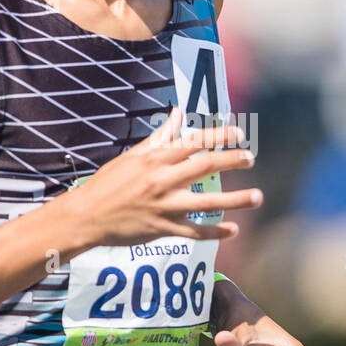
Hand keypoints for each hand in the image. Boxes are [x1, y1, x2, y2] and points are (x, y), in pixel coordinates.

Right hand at [66, 106, 260, 246]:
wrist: (86, 216)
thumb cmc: (108, 183)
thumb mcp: (133, 156)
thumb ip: (160, 136)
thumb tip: (177, 113)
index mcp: (156, 159)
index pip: (194, 142)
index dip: (219, 136)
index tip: (239, 134)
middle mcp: (162, 180)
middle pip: (205, 166)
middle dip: (232, 161)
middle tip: (250, 158)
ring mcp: (164, 206)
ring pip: (207, 202)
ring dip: (235, 199)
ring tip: (258, 197)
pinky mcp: (162, 229)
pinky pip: (195, 232)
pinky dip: (215, 232)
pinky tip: (233, 229)